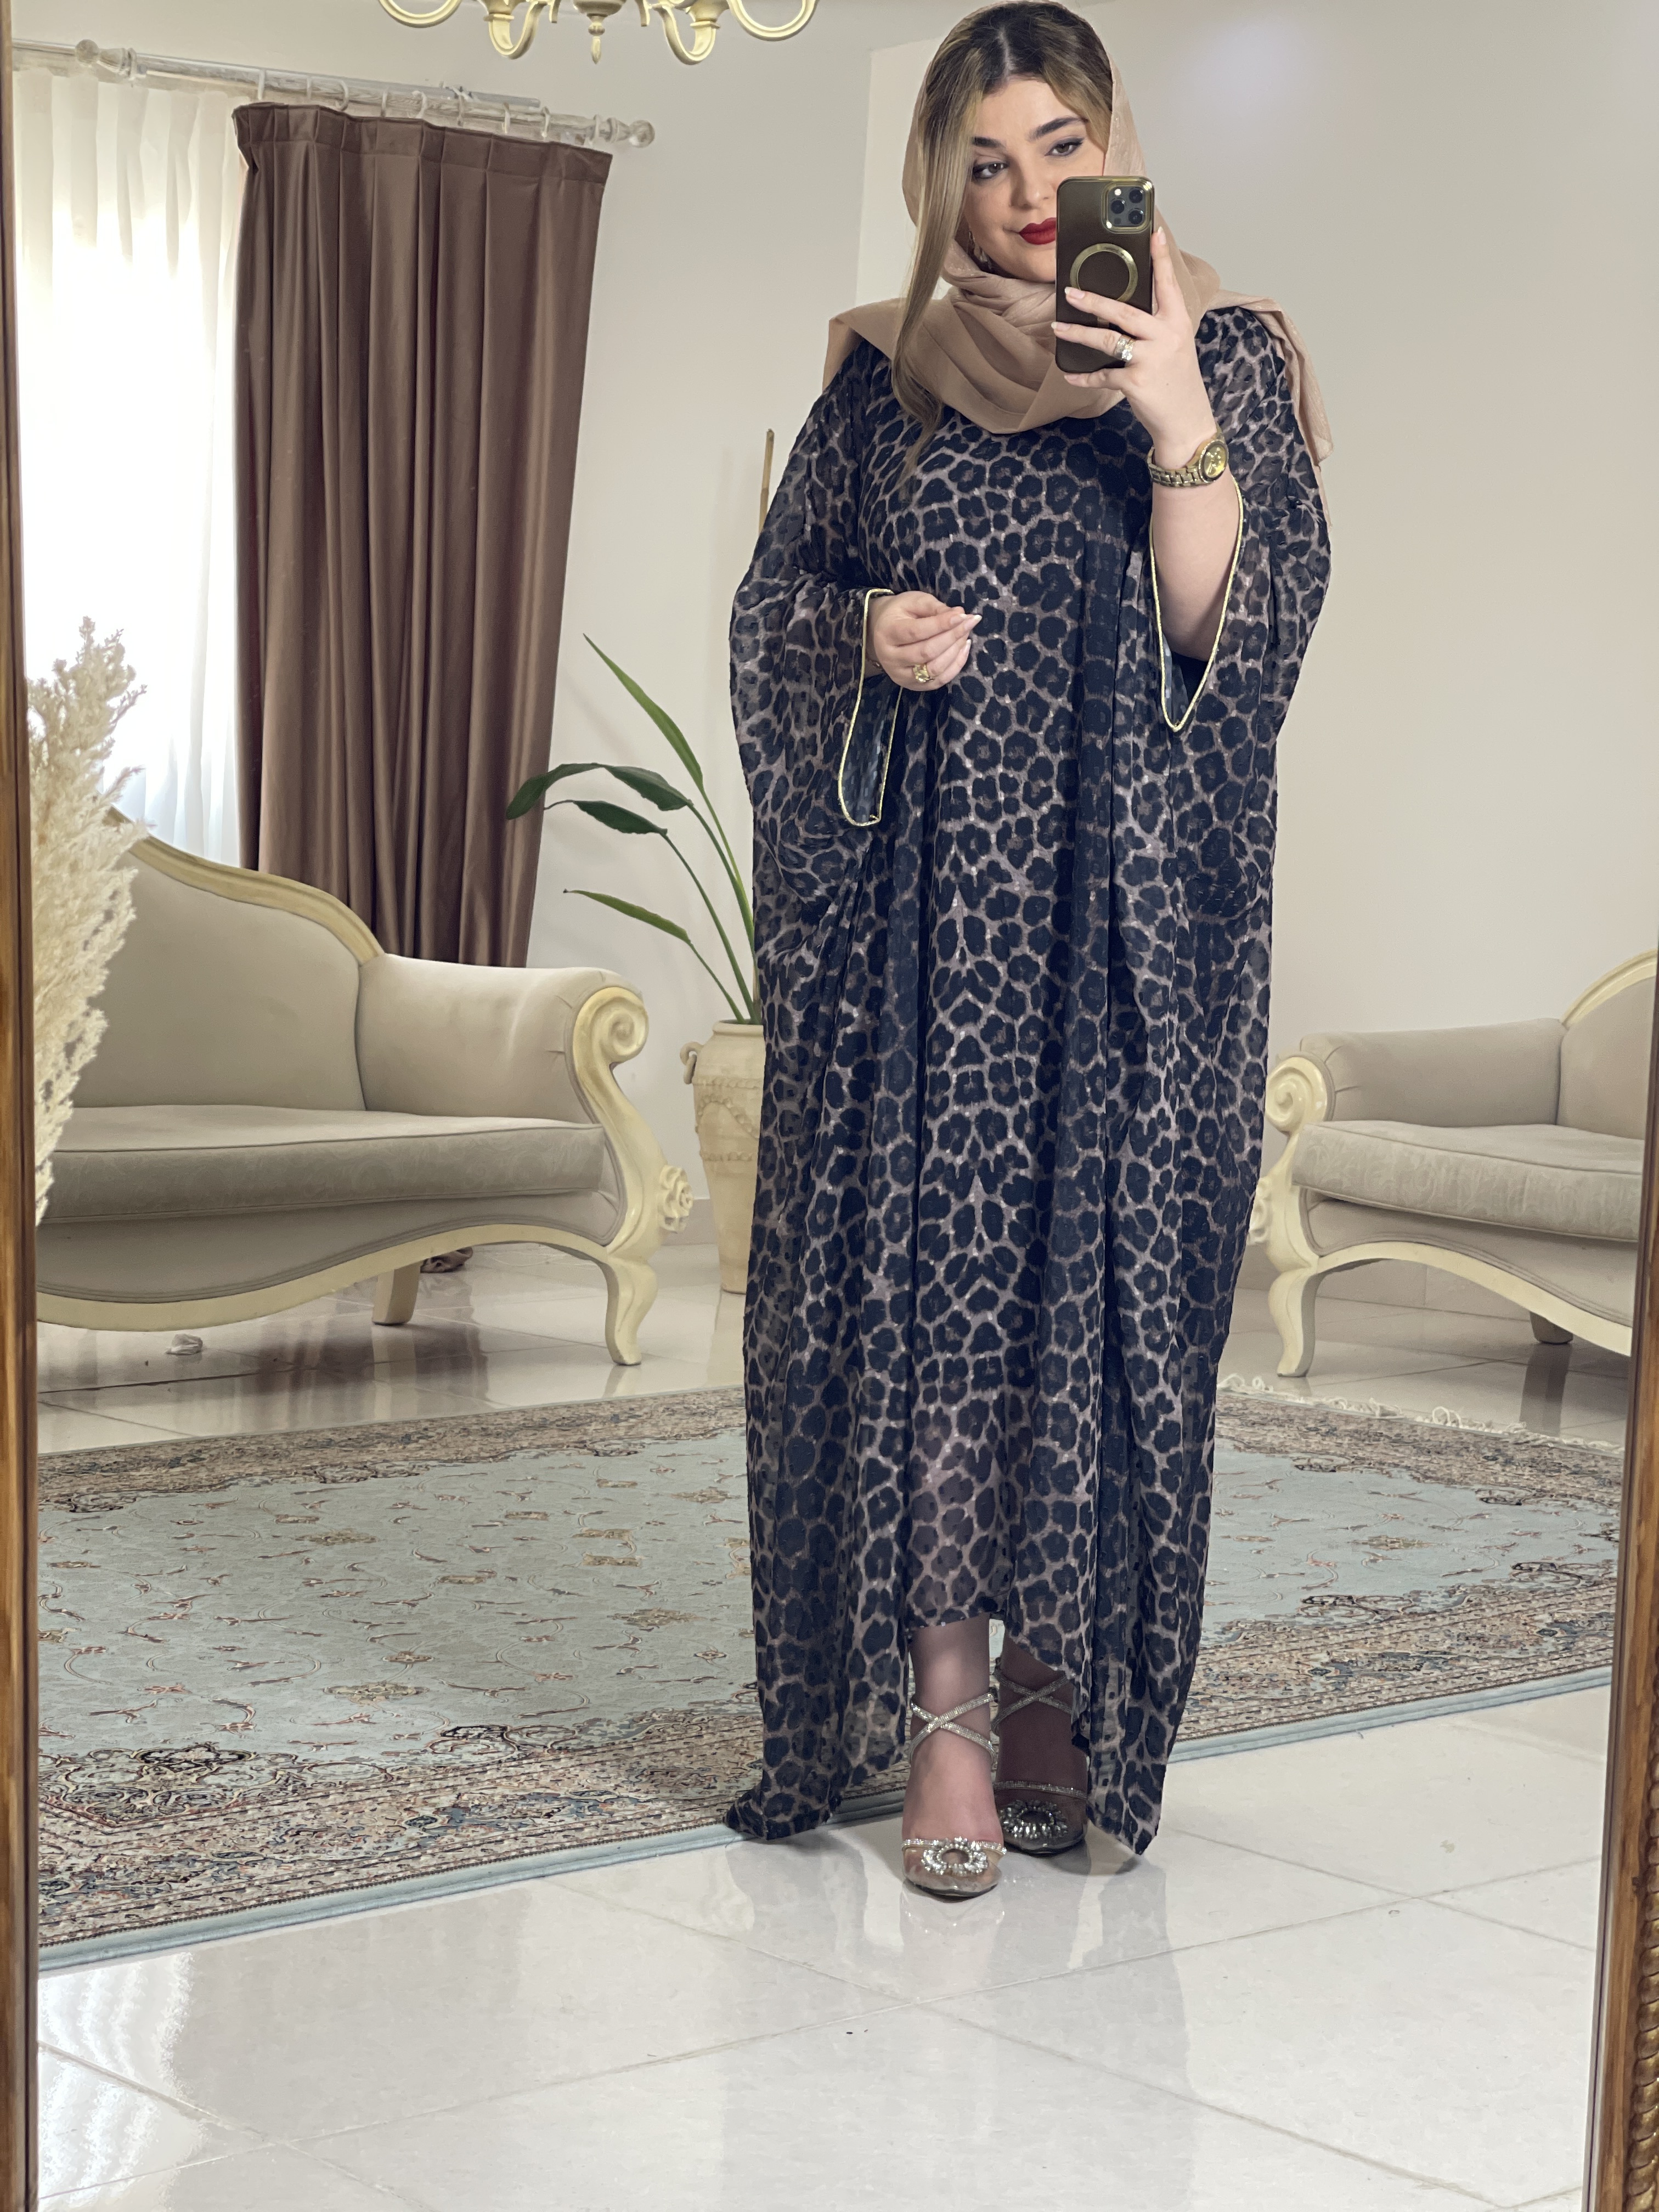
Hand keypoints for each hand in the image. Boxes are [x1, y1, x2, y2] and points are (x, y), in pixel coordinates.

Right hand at [866, 592, 980, 692]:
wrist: (882, 632)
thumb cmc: (900, 614)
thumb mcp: (912, 602)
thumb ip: (934, 607)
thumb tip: (959, 613)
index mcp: (888, 633)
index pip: (917, 632)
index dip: (941, 624)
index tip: (962, 615)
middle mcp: (891, 658)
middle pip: (926, 652)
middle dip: (952, 637)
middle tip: (970, 622)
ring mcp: (901, 675)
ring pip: (934, 669)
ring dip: (956, 651)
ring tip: (966, 634)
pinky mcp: (912, 686)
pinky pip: (939, 681)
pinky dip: (956, 665)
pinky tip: (963, 648)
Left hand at [1052, 226, 1216, 465]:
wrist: (1186, 422)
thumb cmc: (1177, 382)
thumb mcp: (1175, 346)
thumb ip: (1156, 326)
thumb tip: (1123, 310)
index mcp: (1177, 323)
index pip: (1167, 284)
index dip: (1160, 258)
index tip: (1153, 232)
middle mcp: (1165, 337)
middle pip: (1124, 311)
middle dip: (1093, 300)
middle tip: (1070, 291)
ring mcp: (1150, 359)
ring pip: (1107, 340)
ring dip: (1078, 334)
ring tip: (1058, 327)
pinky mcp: (1135, 382)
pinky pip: (1102, 375)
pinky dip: (1084, 376)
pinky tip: (1069, 374)